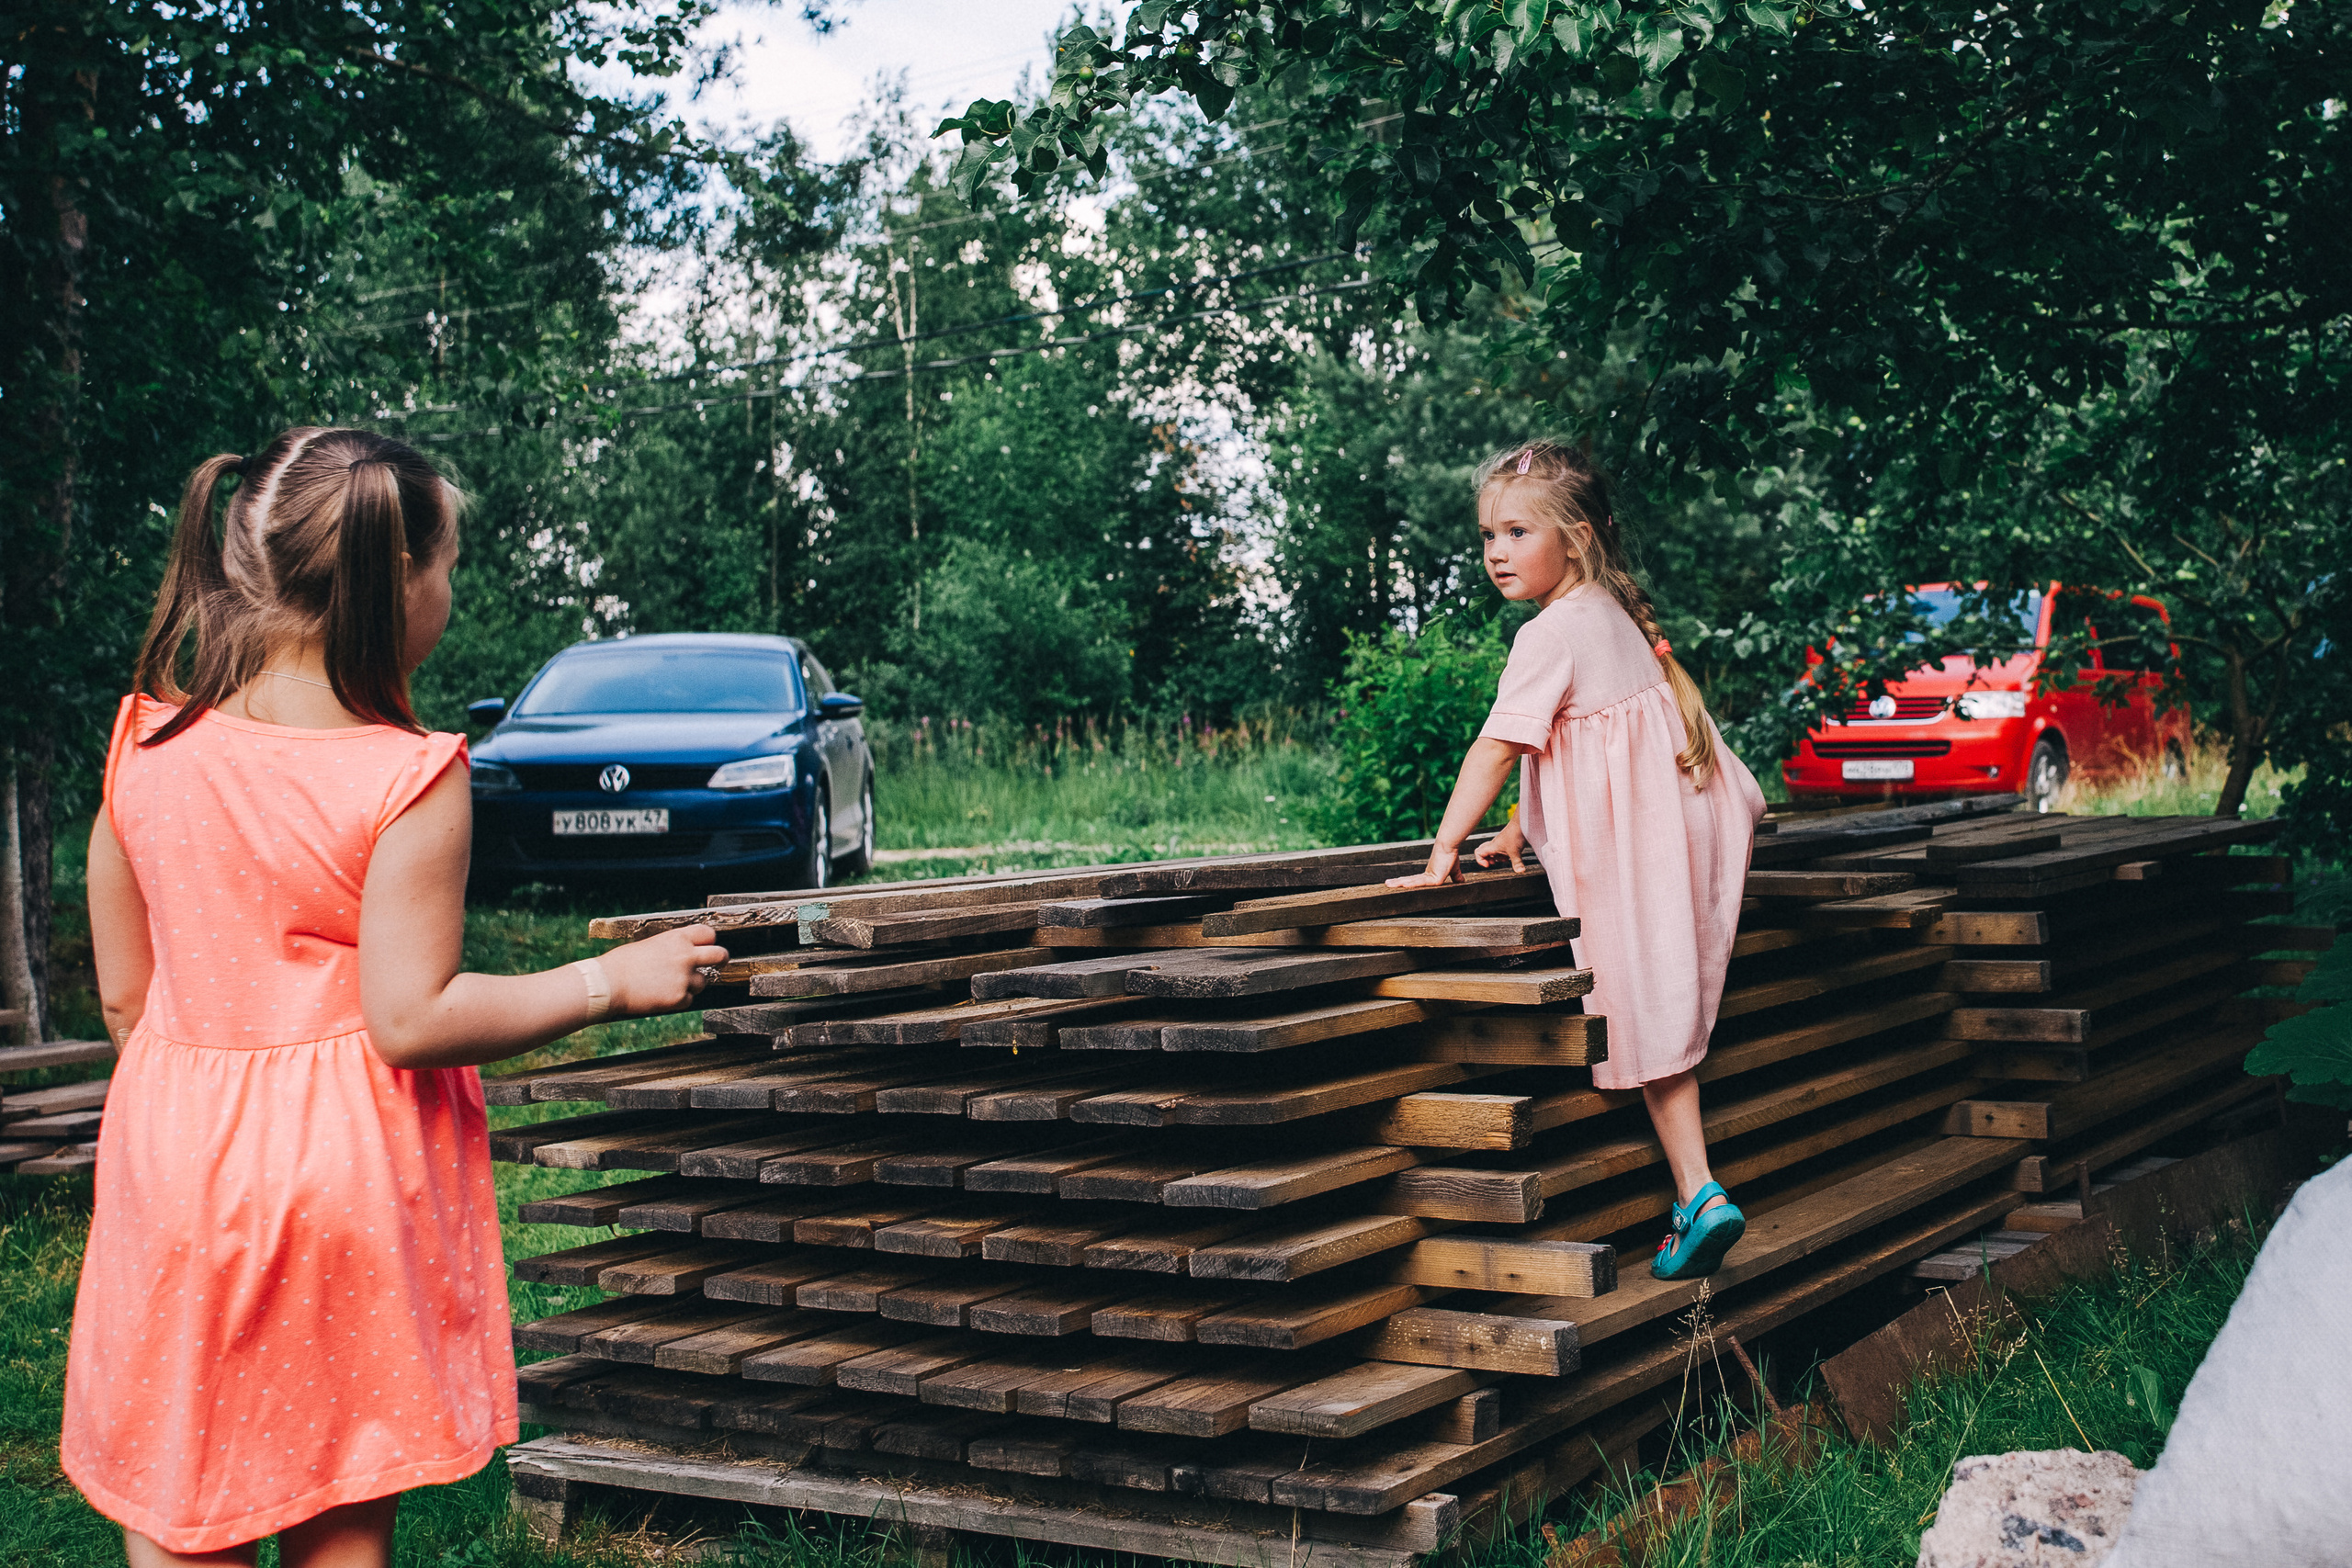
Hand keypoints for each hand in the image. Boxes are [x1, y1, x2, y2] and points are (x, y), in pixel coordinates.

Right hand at [600, 924, 730, 1015]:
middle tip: (719, 963)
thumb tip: (683, 952)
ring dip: (692, 984)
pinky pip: (689, 999)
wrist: (609, 983)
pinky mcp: (680, 997)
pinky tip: (661, 995)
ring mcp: (685, 978)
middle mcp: (686, 956)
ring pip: (703, 982)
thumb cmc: (622, 963)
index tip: (709, 946)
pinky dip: (679, 999)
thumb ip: (672, 947)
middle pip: (720, 955)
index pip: (708, 934)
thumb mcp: (650, 944)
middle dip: (721, 959)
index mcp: (677, 939)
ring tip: (668, 984)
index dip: (710, 940)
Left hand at [1385, 845, 1464, 888]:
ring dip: (1399, 883)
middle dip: (1397, 883)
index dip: (1406, 882)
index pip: (1415, 881)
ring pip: (1411, 882)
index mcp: (1429, 875)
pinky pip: (1420, 883)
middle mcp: (1426, 875)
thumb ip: (1456, 877)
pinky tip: (1403, 885)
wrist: (1449, 847)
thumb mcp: (1453, 871)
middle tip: (1387, 884)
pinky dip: (1411, 884)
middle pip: (1409, 881)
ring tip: (1388, 884)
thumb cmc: (1450, 857)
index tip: (1399, 884)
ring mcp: (1428, 877)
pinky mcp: (1433, 878)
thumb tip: (1462, 881)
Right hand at [1475, 817, 1528, 873]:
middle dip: (1486, 859)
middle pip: (1484, 852)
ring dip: (1496, 857)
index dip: (1480, 861)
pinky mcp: (1507, 842)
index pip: (1478, 853)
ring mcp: (1501, 843)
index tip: (1489, 865)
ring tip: (1504, 860)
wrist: (1522, 822)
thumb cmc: (1516, 834)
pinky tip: (1510, 856)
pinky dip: (1503, 854)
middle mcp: (1495, 844)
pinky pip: (1500, 849)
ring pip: (1493, 851)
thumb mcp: (1516, 851)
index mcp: (1493, 846)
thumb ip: (1517, 863)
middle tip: (1494, 863)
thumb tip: (1520, 871)